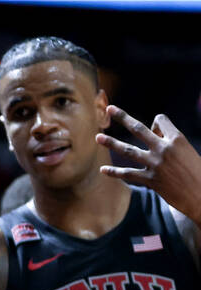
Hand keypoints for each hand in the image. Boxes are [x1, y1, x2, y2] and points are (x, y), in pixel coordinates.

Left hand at [97, 105, 200, 223]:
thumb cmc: (198, 172)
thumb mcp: (188, 151)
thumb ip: (170, 141)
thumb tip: (152, 133)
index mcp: (177, 139)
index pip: (159, 121)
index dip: (156, 123)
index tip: (157, 129)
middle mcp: (164, 149)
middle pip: (139, 129)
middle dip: (123, 117)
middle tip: (109, 109)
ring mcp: (155, 164)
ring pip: (128, 150)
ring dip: (111, 143)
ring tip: (98, 137)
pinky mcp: (150, 180)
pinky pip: (128, 174)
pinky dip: (115, 172)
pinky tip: (103, 169)